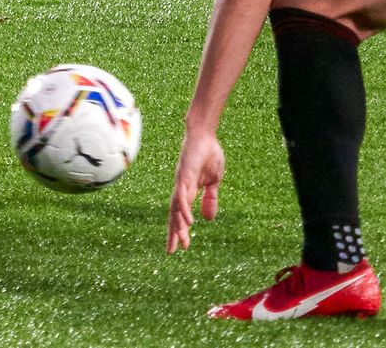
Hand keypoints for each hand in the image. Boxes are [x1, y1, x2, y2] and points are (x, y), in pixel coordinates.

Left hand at [167, 127, 224, 253]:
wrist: (205, 134)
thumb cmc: (208, 154)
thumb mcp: (213, 181)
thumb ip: (210, 199)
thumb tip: (208, 219)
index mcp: (187, 190)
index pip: (180, 214)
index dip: (179, 229)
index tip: (180, 246)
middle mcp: (181, 188)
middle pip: (174, 214)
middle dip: (174, 232)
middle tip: (172, 251)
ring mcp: (181, 181)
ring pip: (177, 208)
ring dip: (178, 225)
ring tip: (180, 241)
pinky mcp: (184, 174)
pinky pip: (182, 195)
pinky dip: (183, 208)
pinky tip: (186, 220)